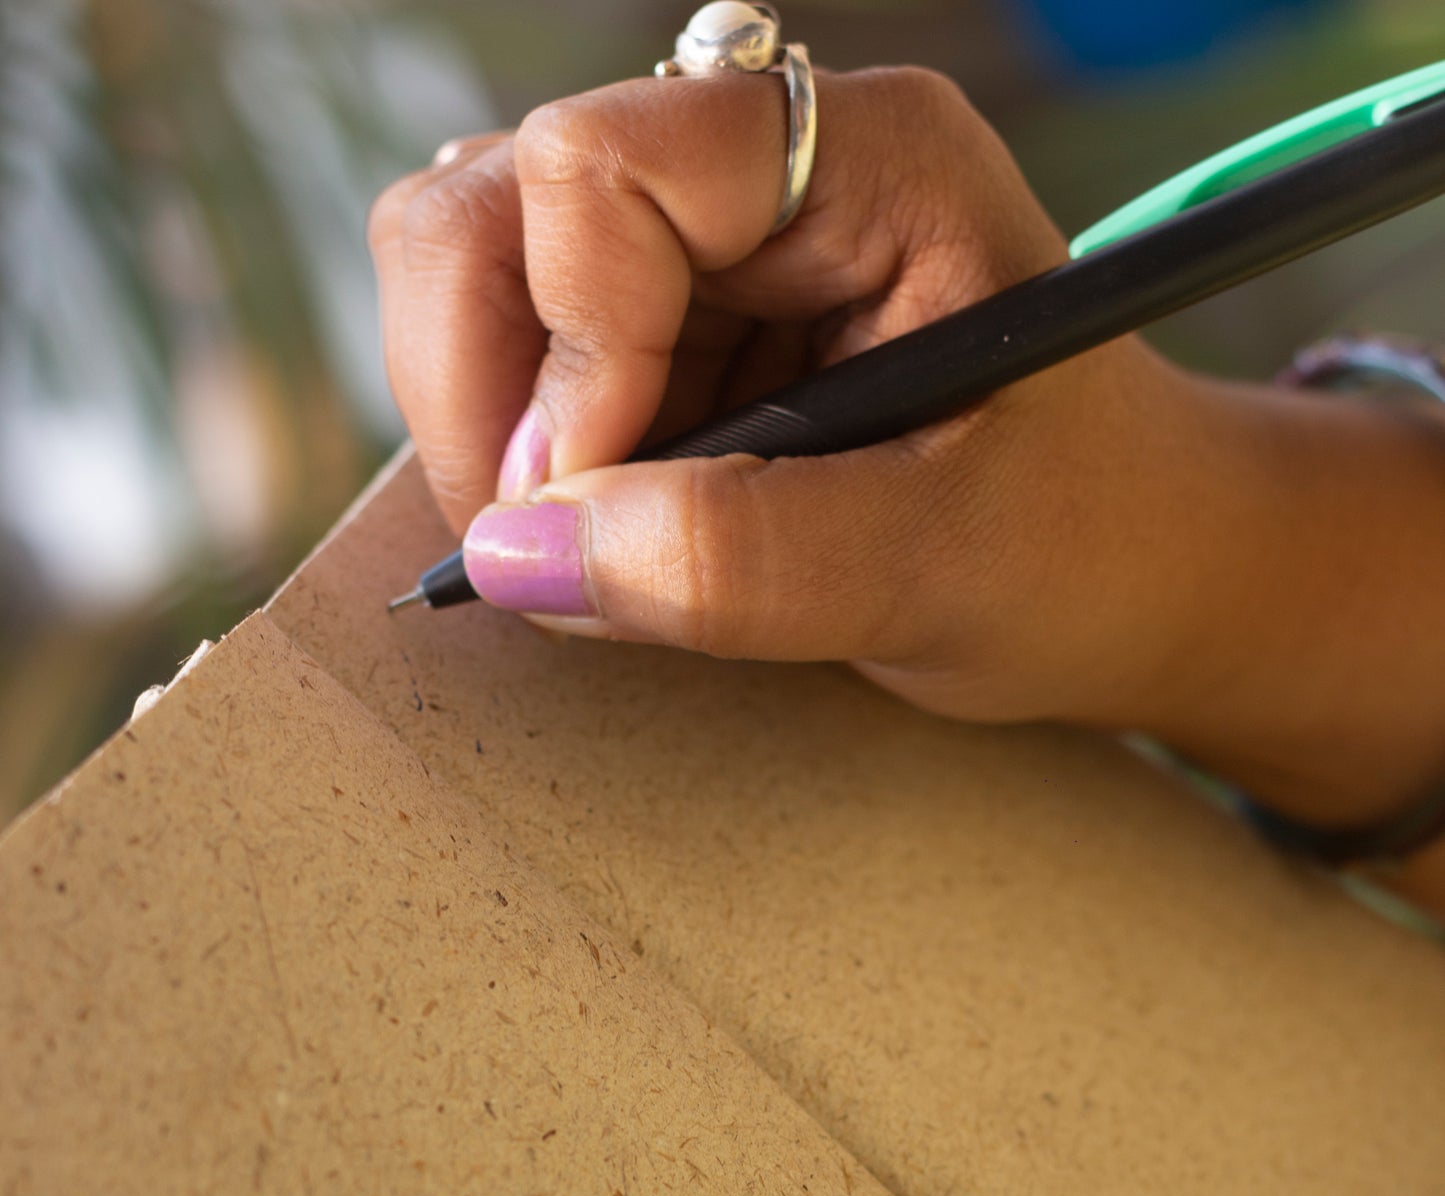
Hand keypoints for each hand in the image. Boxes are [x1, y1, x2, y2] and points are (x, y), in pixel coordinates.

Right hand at [366, 65, 1214, 730]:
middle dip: (481, 382)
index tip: (600, 495)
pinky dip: (515, 457)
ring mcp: (699, 246)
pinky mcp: (664, 329)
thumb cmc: (1082, 542)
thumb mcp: (938, 567)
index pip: (602, 162)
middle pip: (493, 196)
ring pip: (469, 264)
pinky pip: (508, 355)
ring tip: (585, 542)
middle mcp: (761, 169)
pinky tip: (603, 531)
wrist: (1128, 570)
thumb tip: (519, 553)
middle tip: (545, 539)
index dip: (568, 339)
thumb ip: (738, 559)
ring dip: (486, 422)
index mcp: (865, 159)